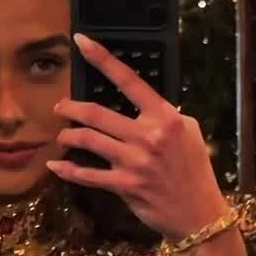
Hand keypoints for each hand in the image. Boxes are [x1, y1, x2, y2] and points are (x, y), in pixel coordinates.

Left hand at [47, 33, 221, 239]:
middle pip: (97, 113)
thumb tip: (143, 104)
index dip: (102, 59)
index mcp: (164, 116)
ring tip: (62, 136)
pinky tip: (56, 167)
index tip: (81, 42)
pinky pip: (89, 175)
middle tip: (61, 107)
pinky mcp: (125, 186)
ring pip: (89, 140)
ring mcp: (135, 161)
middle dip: (71, 108)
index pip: (129, 80)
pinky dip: (68, 171)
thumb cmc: (194, 171)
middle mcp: (148, 135)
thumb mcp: (189, 133)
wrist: (199, 212)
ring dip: (68, 136)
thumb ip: (165, 116)